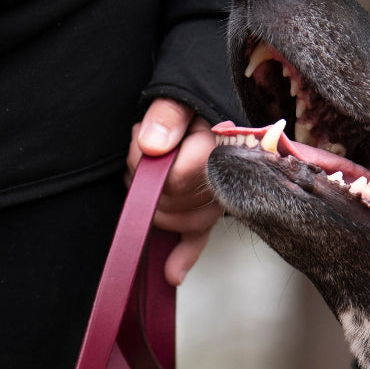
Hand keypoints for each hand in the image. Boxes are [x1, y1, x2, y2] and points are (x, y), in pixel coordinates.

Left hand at [127, 98, 221, 285]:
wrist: (206, 108)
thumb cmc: (192, 103)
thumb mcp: (180, 94)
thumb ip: (168, 116)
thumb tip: (153, 146)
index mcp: (221, 148)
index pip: (178, 177)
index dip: (149, 164)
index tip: (143, 144)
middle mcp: (227, 179)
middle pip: (174, 201)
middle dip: (147, 182)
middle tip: (143, 154)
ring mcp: (219, 200)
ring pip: (179, 221)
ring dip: (153, 203)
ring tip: (148, 175)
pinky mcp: (209, 212)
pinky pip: (199, 239)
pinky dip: (185, 257)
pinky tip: (172, 274)